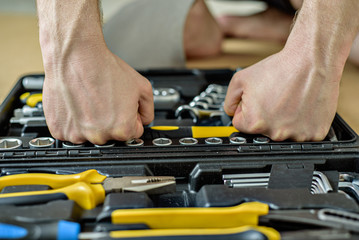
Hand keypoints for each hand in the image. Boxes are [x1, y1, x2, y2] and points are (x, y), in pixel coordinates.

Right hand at [43, 45, 153, 144]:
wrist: (76, 56)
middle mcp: (100, 135)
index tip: (122, 107)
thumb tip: (144, 119)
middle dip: (111, 120)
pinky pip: (71, 132)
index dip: (131, 117)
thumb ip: (148, 109)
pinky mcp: (60, 130)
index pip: (134, 132)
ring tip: (90, 100)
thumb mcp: (142, 87)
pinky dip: (73, 121)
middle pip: (112, 134)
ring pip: (91, 134)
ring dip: (91, 122)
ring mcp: (78, 135)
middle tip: (105, 100)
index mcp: (122, 128)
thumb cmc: (104, 69)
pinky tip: (77, 104)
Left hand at [224, 49, 339, 140]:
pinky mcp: (316, 133)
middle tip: (276, 98)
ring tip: (290, 101)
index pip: (241, 125)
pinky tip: (302, 107)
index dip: (247, 110)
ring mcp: (297, 135)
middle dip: (266, 116)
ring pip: (284, 132)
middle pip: (262, 130)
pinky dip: (303, 123)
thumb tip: (231, 112)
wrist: (312, 60)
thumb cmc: (281, 68)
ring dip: (285, 121)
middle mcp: (276, 133)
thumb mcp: (240, 79)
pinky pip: (304, 133)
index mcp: (255, 123)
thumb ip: (229, 101)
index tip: (258, 101)